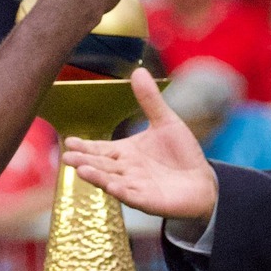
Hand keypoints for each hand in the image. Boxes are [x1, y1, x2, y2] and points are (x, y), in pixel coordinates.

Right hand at [61, 68, 218, 225]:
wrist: (202, 181)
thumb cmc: (181, 154)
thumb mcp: (165, 122)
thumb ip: (150, 100)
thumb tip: (138, 70)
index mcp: (125, 152)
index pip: (100, 149)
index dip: (85, 146)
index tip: (70, 140)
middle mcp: (125, 170)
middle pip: (101, 165)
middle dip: (84, 161)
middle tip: (67, 157)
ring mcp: (135, 187)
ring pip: (112, 182)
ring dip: (97, 178)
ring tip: (82, 170)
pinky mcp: (148, 201)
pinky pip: (132, 197)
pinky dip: (121, 192)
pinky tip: (112, 187)